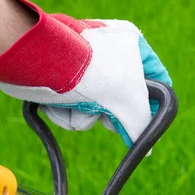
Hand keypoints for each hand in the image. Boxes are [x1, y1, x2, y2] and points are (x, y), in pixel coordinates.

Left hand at [0, 0, 171, 146]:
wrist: (38, 63)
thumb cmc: (90, 73)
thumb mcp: (129, 101)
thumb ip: (141, 125)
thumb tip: (146, 149)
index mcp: (133, 45)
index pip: (156, 79)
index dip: (153, 106)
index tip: (147, 125)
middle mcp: (109, 53)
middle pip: (122, 101)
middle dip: (109, 115)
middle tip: (106, 117)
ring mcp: (83, 68)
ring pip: (94, 110)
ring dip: (84, 117)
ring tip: (76, 104)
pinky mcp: (60, 81)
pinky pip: (72, 109)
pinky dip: (65, 114)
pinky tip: (57, 105)